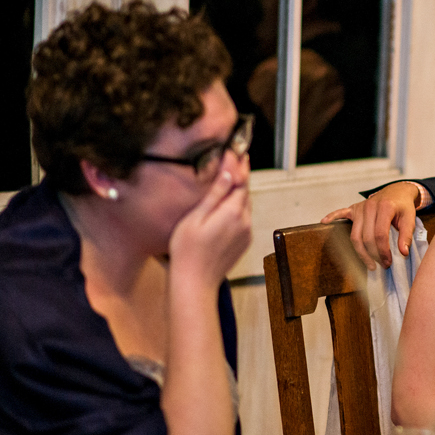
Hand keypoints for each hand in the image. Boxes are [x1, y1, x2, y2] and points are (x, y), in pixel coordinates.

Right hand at [168, 165, 251, 290]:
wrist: (195, 282)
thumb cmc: (187, 250)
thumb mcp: (195, 218)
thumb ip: (214, 195)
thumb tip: (228, 175)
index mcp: (233, 212)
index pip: (241, 182)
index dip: (239, 166)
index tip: (237, 152)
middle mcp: (245, 221)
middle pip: (245, 192)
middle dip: (241, 176)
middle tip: (236, 160)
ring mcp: (247, 233)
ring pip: (246, 206)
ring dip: (240, 192)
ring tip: (232, 178)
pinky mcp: (244, 242)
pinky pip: (244, 218)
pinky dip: (239, 207)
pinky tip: (228, 204)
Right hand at [321, 181, 422, 269]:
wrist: (396, 191)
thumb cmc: (403, 206)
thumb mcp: (410, 218)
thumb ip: (406, 235)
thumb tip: (403, 253)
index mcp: (385, 208)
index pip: (380, 234)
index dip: (383, 251)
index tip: (388, 262)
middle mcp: (370, 206)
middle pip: (366, 237)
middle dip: (373, 255)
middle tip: (382, 265)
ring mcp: (360, 207)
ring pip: (354, 234)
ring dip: (360, 252)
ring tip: (369, 264)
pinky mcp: (353, 208)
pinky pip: (340, 213)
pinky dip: (332, 217)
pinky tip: (324, 222)